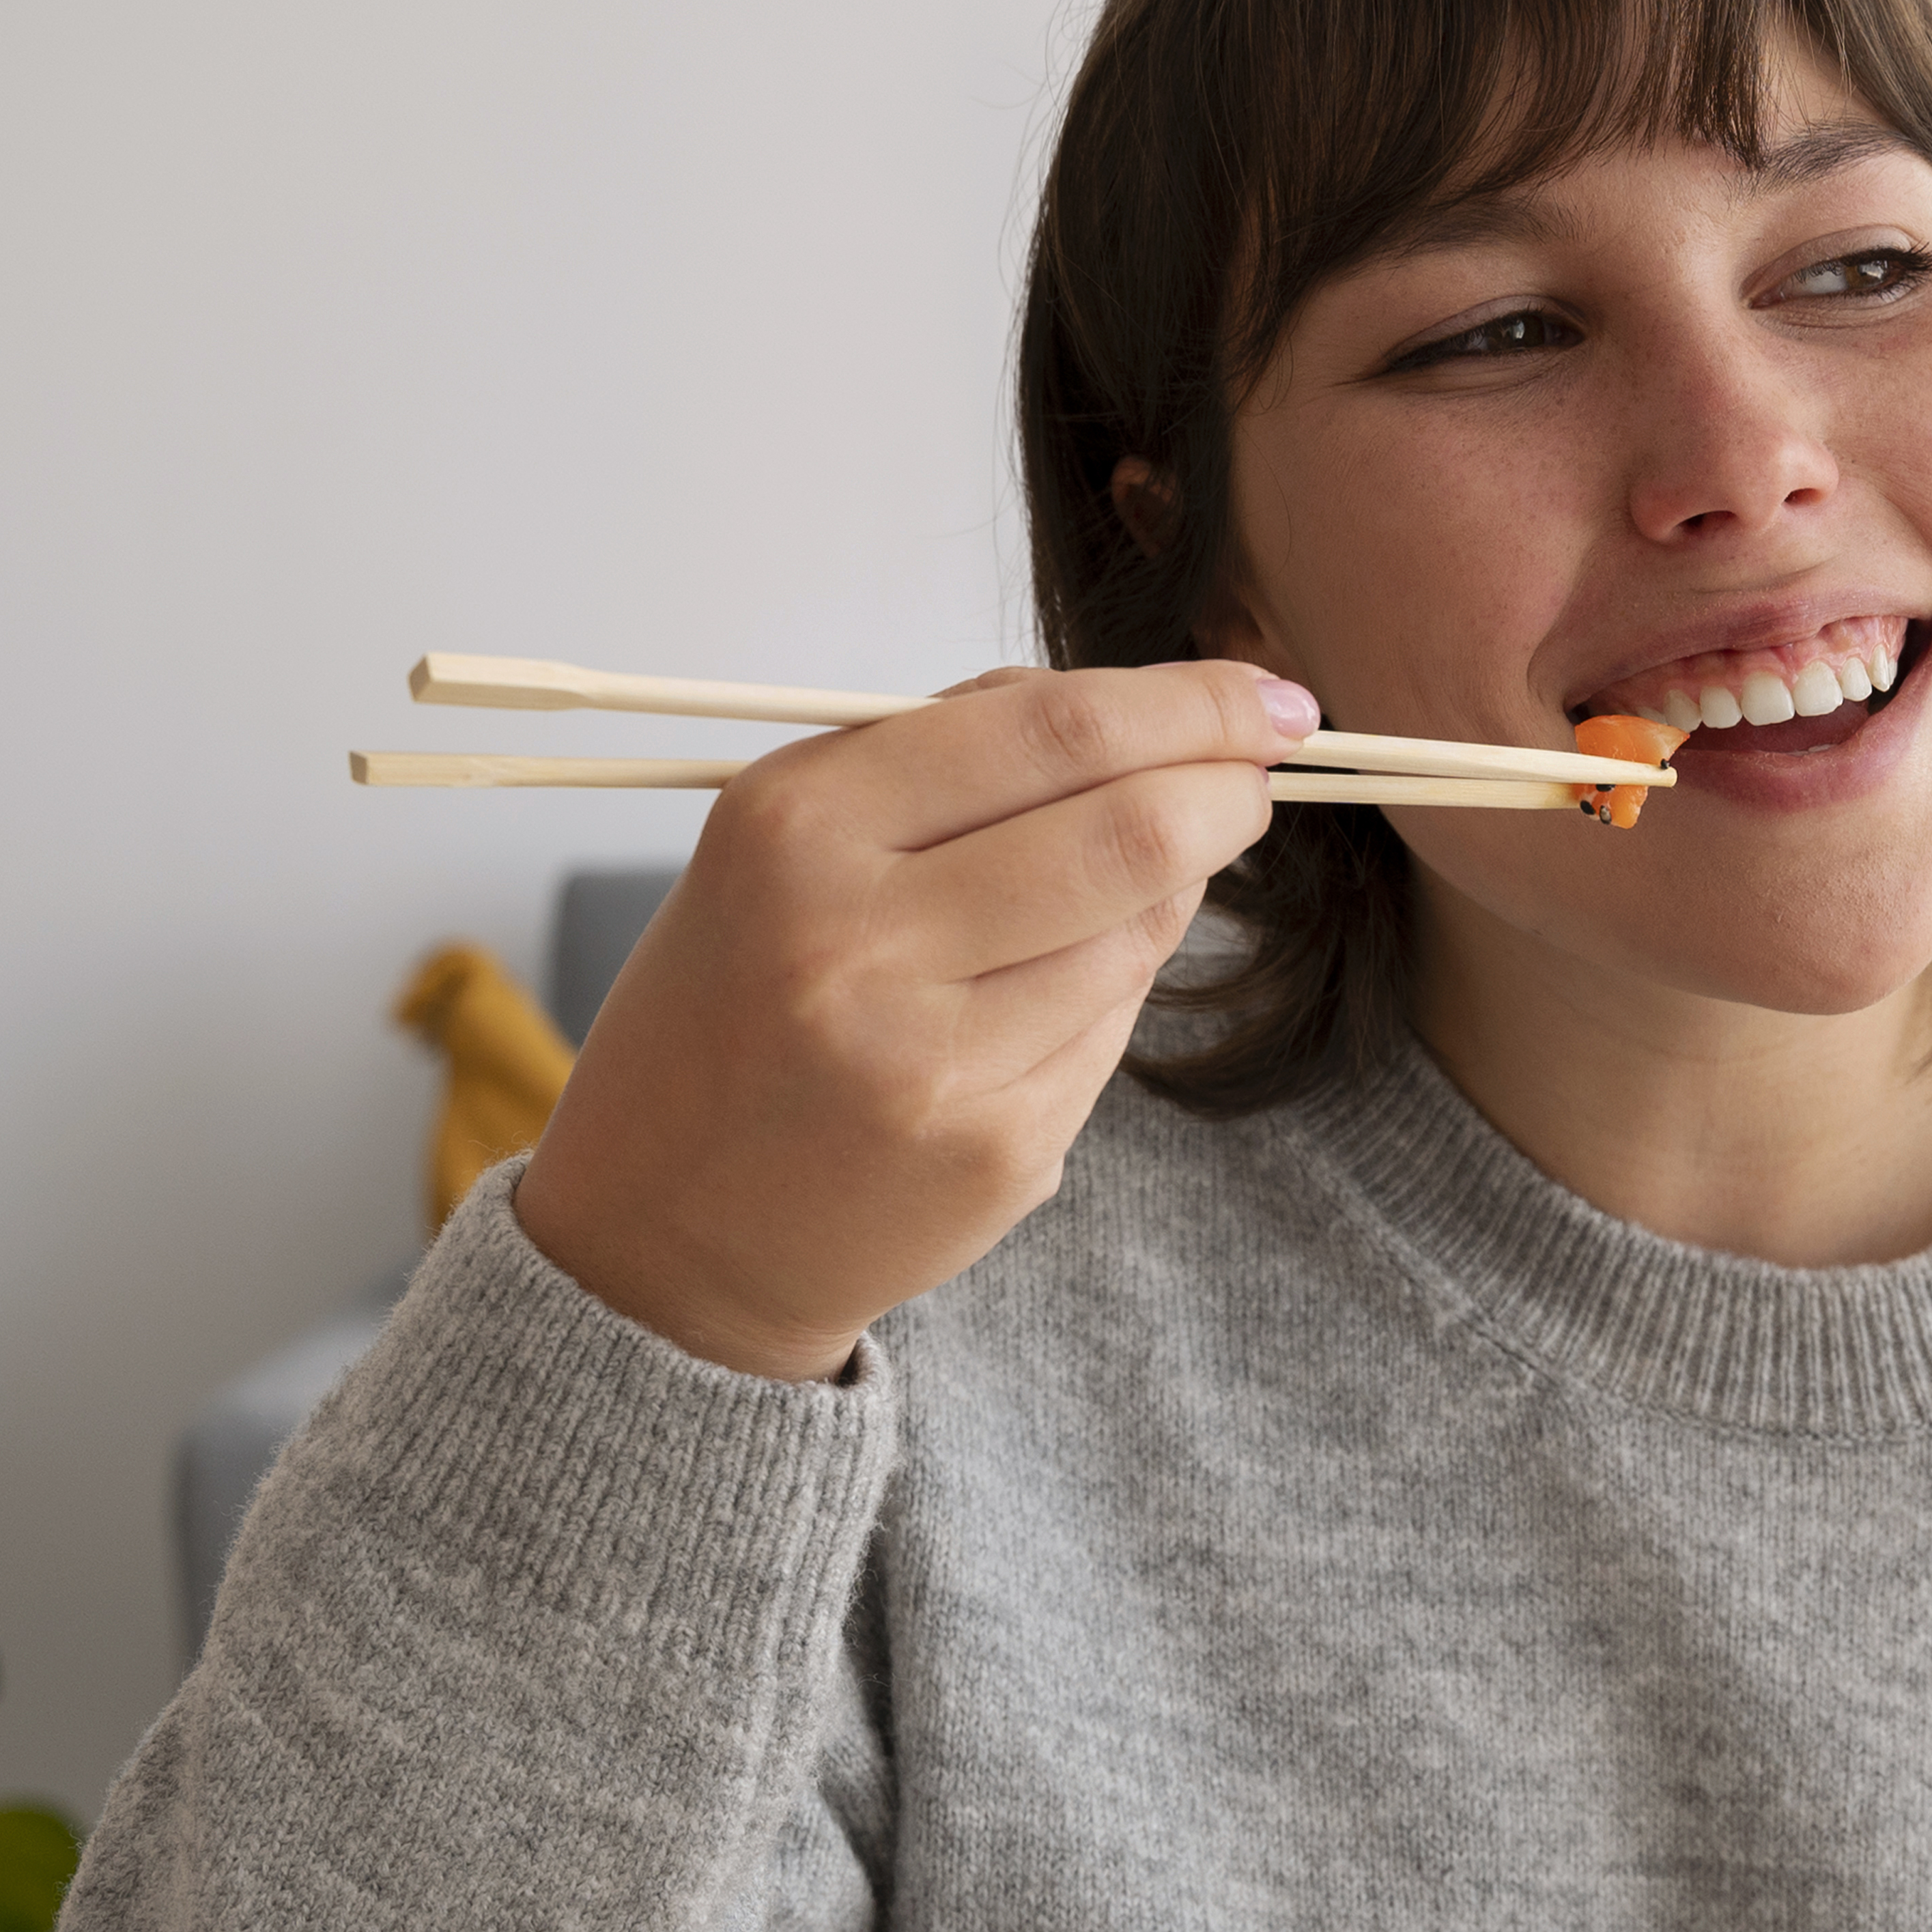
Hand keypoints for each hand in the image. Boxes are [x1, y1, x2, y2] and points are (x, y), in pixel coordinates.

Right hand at [510, 661, 1316, 1378]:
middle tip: (1263, 772)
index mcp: (795, 825)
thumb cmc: (737, 1006)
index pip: (1053, 729)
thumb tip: (1142, 713)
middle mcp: (855, 937)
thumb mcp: (781, 846)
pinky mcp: (992, 1150)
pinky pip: (1111, 1032)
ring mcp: (930, 1057)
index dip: (1194, 705)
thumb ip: (943, 760)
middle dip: (1228, 789)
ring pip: (1136, 933)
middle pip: (1129, 828)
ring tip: (1132, 881)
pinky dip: (1114, 989)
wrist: (665, 1234)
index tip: (1266, 697)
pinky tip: (1058, 990)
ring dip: (1171, 890)